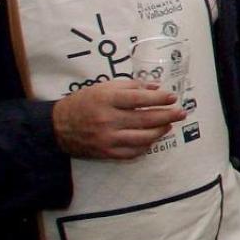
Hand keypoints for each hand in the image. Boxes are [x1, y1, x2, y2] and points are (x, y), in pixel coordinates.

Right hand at [52, 80, 183, 159]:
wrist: (57, 126)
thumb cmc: (83, 102)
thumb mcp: (103, 87)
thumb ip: (131, 86)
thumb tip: (156, 88)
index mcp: (107, 100)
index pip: (139, 99)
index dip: (159, 99)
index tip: (172, 98)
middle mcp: (108, 119)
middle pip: (145, 119)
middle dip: (167, 116)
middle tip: (181, 113)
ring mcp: (107, 138)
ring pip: (142, 138)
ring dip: (160, 132)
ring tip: (168, 126)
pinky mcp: (106, 153)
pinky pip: (133, 152)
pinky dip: (145, 146)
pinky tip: (152, 139)